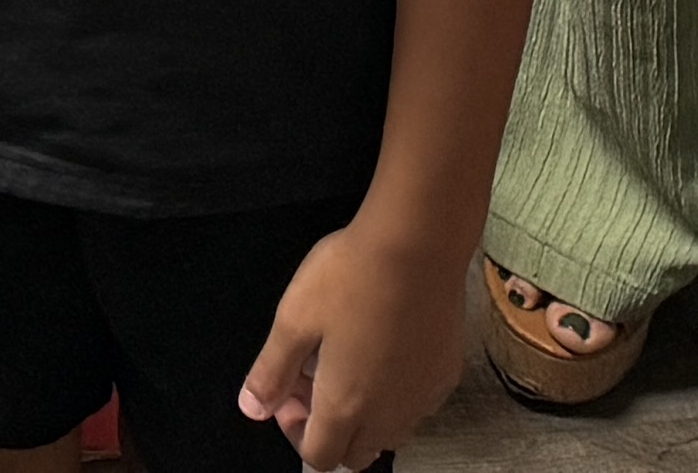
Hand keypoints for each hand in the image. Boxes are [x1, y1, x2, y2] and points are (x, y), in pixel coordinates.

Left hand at [242, 212, 468, 468]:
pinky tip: (384, 349)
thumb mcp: (294, 317)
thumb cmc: (351, 276)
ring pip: (388, 435)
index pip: (318, 456)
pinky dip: (394, 396)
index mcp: (345, 406)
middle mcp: (388, 415)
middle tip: (315, 376)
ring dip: (363, 416)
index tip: (288, 389)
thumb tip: (252, 408)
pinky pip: (415, 407)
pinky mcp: (445, 377)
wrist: (417, 245)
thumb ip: (271, 370)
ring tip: (348, 361)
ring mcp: (422, 399)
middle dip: (329, 429)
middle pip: (355, 454)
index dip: (294, 432)